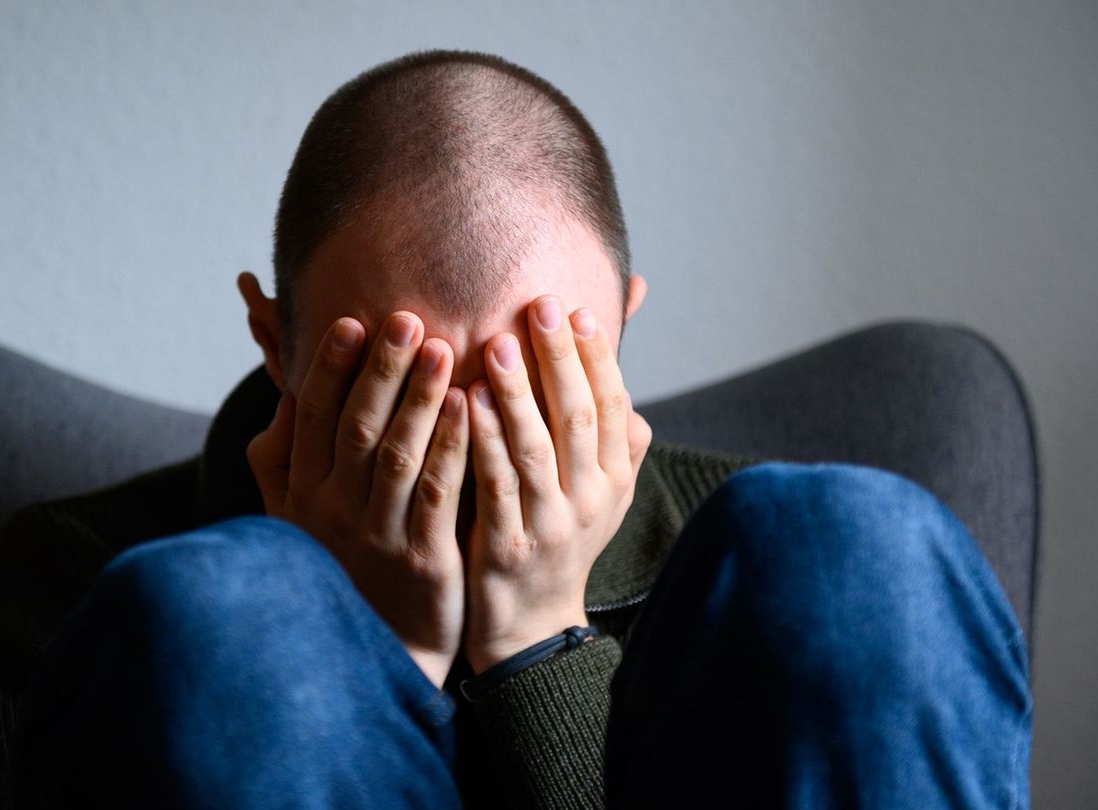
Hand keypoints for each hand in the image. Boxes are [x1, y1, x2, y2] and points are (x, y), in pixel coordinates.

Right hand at [246, 312, 470, 687]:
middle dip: (381, 370)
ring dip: (420, 399)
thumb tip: (285, 398)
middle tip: (406, 319)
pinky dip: (452, 449)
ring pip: (397, 455)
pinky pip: (437, 495)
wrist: (376, 652)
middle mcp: (335, 510)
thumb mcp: (292, 518)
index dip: (331, 368)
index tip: (352, 321)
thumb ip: (281, 461)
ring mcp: (379, 536)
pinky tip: (470, 409)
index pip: (315, 418)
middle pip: (357, 427)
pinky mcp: (423, 561)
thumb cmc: (338, 570)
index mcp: (305, 493)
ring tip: (443, 348)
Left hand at [464, 296, 651, 671]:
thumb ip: (615, 444)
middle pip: (577, 415)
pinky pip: (495, 485)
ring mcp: (549, 523)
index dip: (595, 357)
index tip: (577, 309)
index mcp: (612, 477)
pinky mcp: (507, 545)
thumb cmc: (561, 543)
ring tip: (495, 344)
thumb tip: (633, 396)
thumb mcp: (600, 495)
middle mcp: (589, 497)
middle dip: (558, 357)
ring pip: (536, 446)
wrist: (530, 625)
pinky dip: (483, 441)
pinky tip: (464, 403)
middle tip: (538, 305)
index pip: (611, 404)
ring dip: (517, 392)